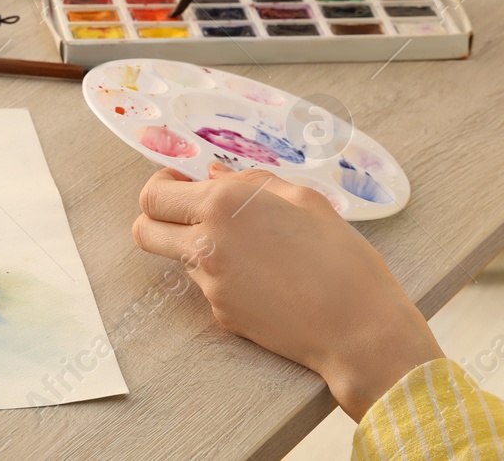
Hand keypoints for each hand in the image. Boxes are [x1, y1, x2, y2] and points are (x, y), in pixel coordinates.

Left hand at [132, 162, 442, 419]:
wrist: (358, 327)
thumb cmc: (340, 256)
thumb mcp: (303, 198)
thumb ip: (250, 183)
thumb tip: (214, 176)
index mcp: (223, 205)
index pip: (154, 195)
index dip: (162, 185)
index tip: (181, 182)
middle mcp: (206, 245)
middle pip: (146, 229)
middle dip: (158, 216)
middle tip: (189, 208)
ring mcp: (211, 285)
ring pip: (176, 257)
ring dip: (193, 244)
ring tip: (244, 243)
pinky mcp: (222, 315)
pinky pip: (206, 285)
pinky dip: (222, 274)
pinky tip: (263, 275)